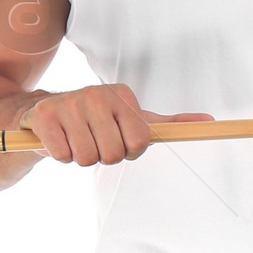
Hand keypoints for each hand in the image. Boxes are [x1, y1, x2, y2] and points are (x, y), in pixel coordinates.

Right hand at [20, 84, 209, 165]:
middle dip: (103, 156)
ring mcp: (69, 103)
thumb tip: (209, 121)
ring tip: (75, 140)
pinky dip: (60, 156)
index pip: (139, 143)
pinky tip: (58, 140)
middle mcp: (97, 94)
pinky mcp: (44, 116)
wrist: (42, 114)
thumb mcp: (133, 120)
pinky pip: (63, 156)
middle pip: (113, 154)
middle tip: (93, 141)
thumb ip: (168, 124)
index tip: (117, 139)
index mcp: (122, 95)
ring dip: (81, 158)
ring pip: (88, 158)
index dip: (128, 151)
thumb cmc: (95, 121)